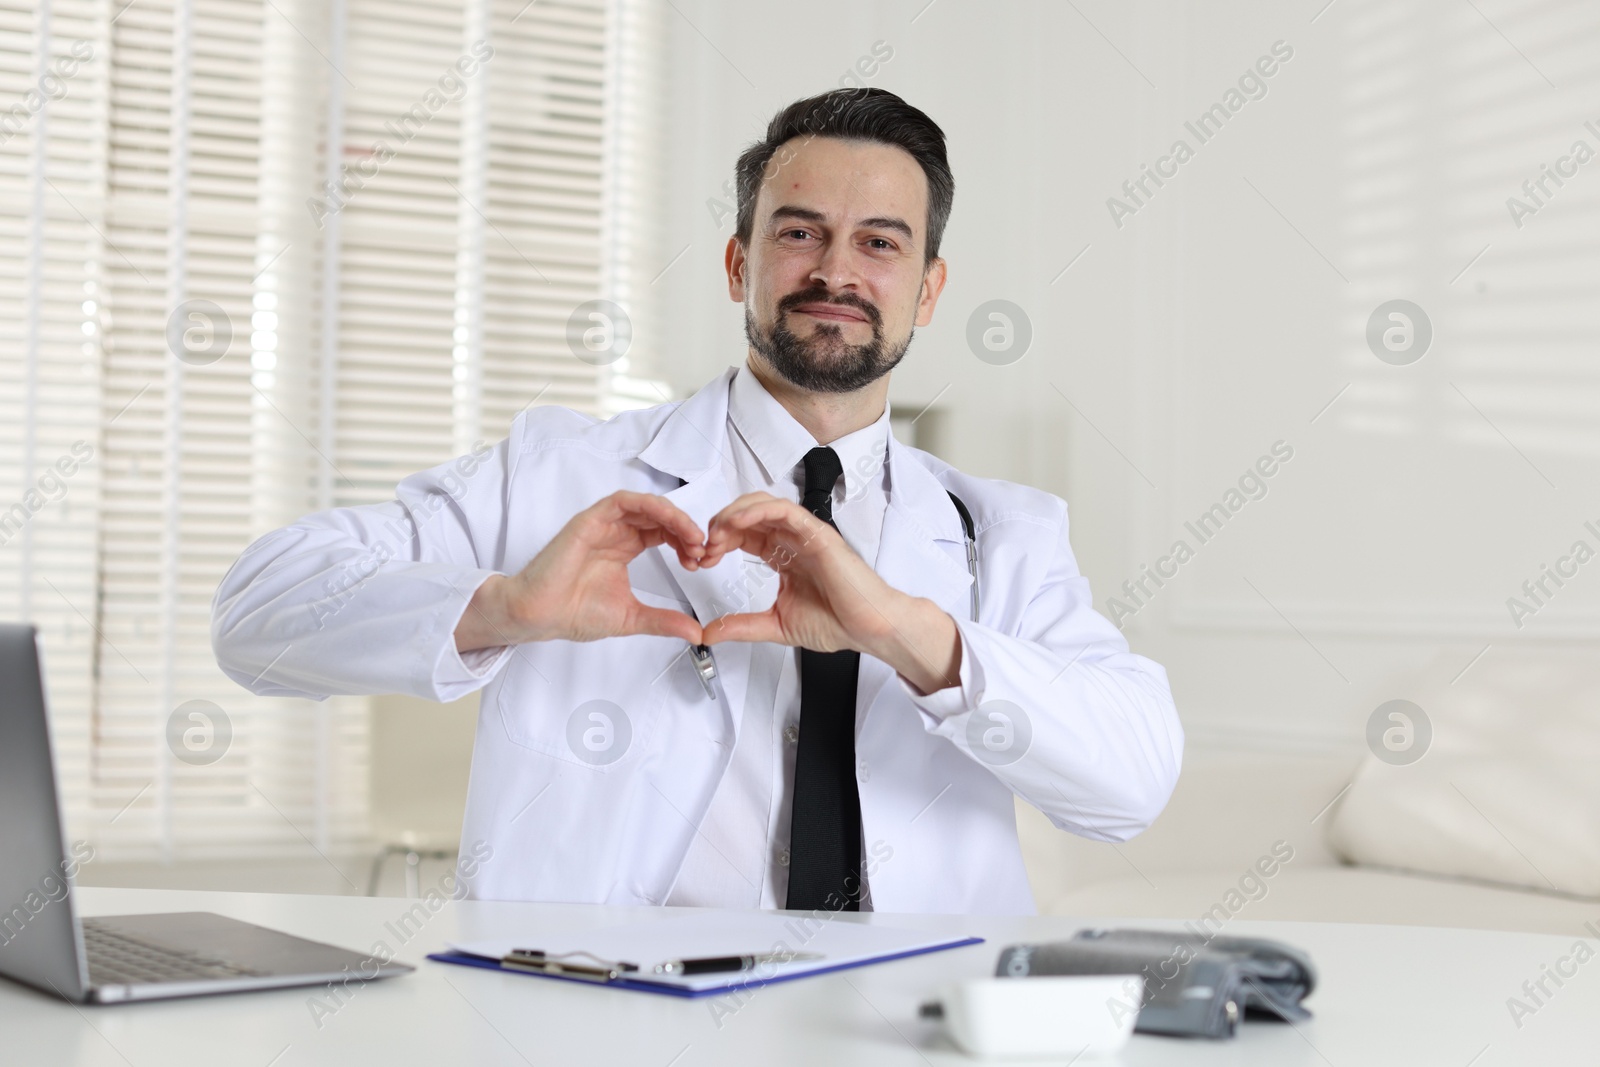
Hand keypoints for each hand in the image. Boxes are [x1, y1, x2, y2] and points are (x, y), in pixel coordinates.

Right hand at [455, 491, 705, 652]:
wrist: (539, 615)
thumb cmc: (573, 613)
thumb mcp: (632, 617)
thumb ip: (664, 621)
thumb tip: (696, 632)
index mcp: (624, 548)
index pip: (663, 533)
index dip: (685, 541)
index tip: (699, 560)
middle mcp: (615, 533)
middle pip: (659, 516)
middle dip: (685, 529)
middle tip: (701, 548)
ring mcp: (602, 525)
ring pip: (645, 505)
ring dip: (673, 516)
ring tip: (691, 536)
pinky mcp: (589, 521)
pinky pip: (622, 501)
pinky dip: (648, 505)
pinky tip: (667, 519)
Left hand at [697, 493, 961, 693]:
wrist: (869, 629)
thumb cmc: (837, 622)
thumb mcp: (775, 625)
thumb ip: (741, 626)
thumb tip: (708, 633)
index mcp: (784, 556)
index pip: (744, 534)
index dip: (719, 540)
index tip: (702, 559)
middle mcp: (793, 540)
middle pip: (748, 514)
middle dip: (720, 525)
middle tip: (703, 547)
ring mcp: (805, 534)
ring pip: (763, 504)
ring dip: (734, 514)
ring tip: (717, 534)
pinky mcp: (818, 533)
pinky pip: (784, 510)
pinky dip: (758, 511)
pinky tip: (737, 522)